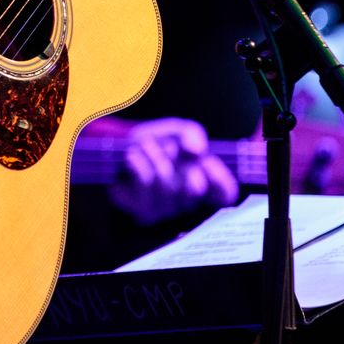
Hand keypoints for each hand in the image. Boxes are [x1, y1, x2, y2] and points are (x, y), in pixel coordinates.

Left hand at [108, 117, 241, 225]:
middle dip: (177, 161)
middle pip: (194, 189)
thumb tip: (197, 151)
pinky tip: (132, 157)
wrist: (118, 150)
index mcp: (204, 183)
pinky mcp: (144, 212)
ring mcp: (167, 211)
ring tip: (144, 146)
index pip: (225, 192)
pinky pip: (145, 185)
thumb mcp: (176, 131)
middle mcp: (188, 202)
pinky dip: (138, 163)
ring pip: (167, 185)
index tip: (204, 160)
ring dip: (154, 156)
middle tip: (167, 147)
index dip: (218, 178)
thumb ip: (192, 134)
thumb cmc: (155, 144)